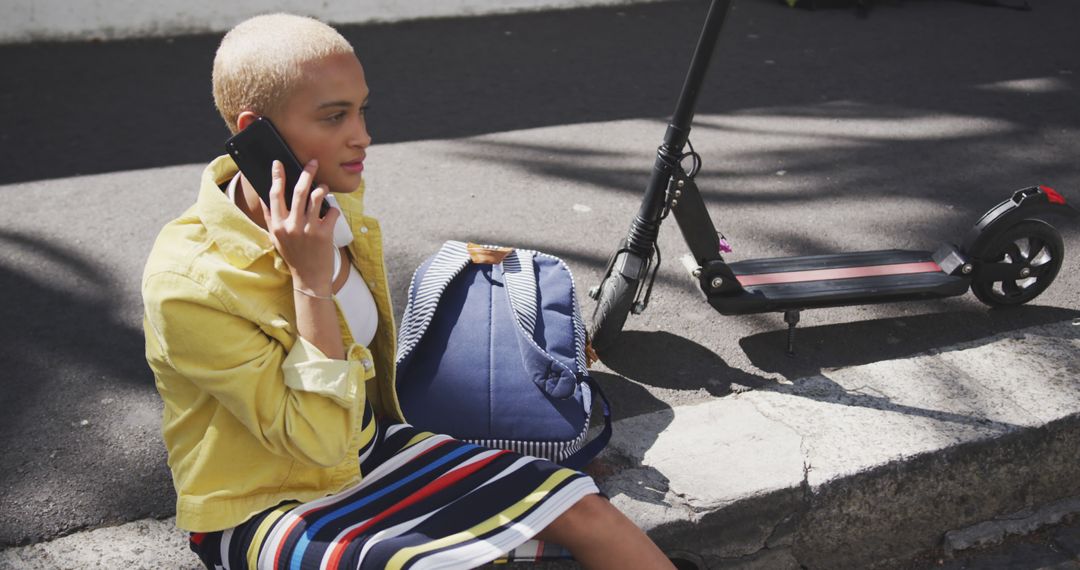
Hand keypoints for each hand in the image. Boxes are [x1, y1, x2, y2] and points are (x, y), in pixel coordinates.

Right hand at [259, 159, 340, 292]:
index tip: (278, 163)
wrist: (309, 278)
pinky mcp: (324, 234)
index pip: (274, 195)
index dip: (277, 177)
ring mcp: (308, 229)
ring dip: (322, 188)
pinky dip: (333, 209)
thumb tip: (266, 198)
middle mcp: (291, 225)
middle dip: (306, 173)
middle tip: (313, 162)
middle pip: (298, 191)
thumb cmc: (294, 257)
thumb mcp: (276, 238)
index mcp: (278, 225)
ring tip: (324, 187)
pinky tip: (332, 213)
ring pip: (316, 197)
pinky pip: (331, 212)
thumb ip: (271, 218)